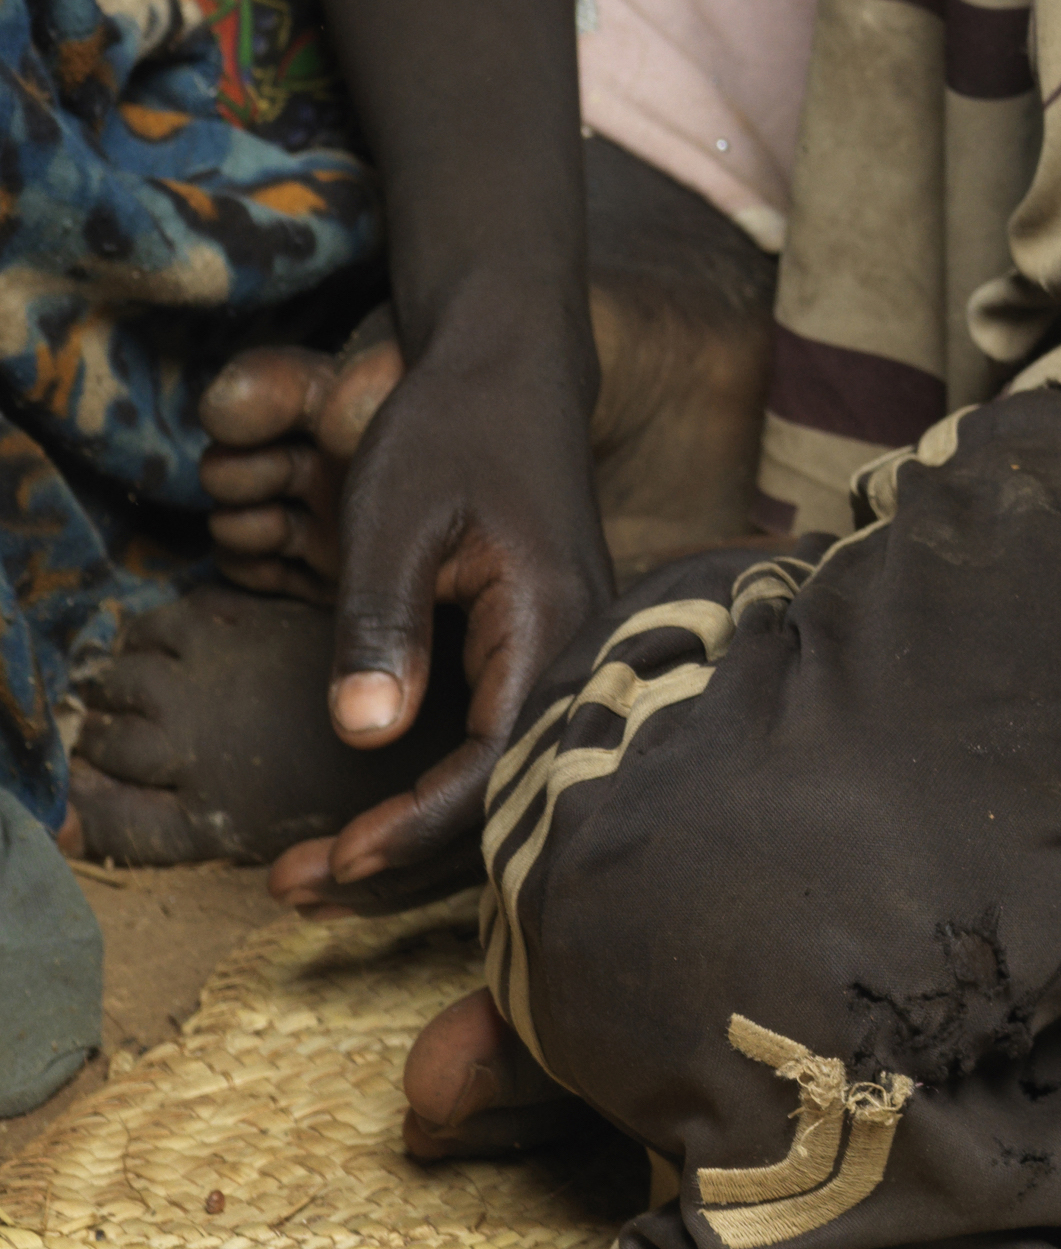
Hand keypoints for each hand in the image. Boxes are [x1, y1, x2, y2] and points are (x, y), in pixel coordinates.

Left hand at [273, 289, 603, 909]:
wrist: (508, 361)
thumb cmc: (451, 426)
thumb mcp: (393, 517)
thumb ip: (380, 625)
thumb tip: (362, 736)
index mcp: (557, 617)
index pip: (497, 762)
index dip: (414, 827)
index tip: (331, 861)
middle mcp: (581, 647)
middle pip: (506, 791)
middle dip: (399, 856)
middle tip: (291, 887)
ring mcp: (567, 650)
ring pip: (502, 777)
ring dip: (411, 833)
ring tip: (311, 870)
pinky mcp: (538, 649)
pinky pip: (498, 745)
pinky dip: (430, 791)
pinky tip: (368, 812)